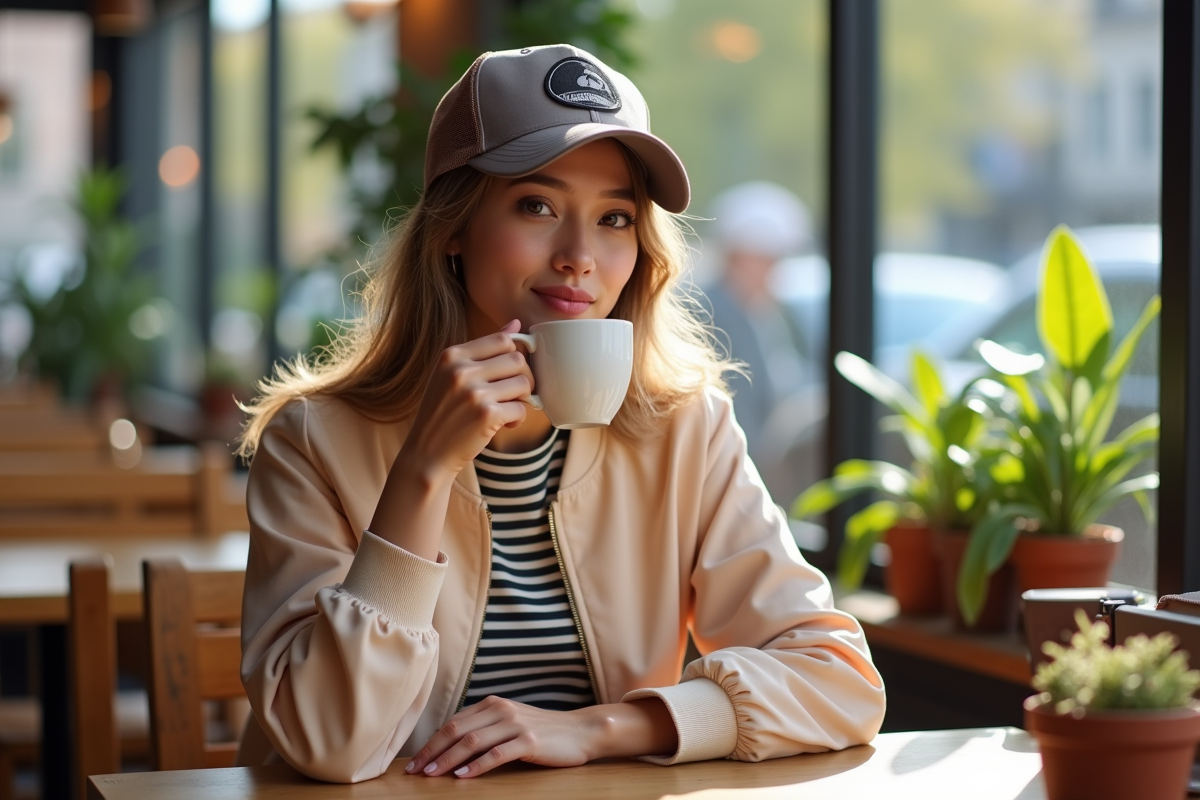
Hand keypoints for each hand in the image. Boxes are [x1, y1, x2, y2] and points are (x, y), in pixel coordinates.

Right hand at [399, 319, 535, 479]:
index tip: (511, 371)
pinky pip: (521, 408)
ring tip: (508, 409)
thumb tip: (516, 324)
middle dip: (523, 377)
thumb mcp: (451, 375)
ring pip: (523, 383)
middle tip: (513, 393)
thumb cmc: (443, 413)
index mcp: (451, 355)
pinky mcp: (486, 416)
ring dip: (522, 398)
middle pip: (517, 359)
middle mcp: (461, 370)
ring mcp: (474, 393)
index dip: (515, 355)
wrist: (427, 453)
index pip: (502, 340)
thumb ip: (482, 350)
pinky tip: (504, 424)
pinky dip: (518, 418)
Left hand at [406, 696, 597, 777]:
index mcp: (493, 704)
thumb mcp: (510, 722)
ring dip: (448, 759)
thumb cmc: (543, 731)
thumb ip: (485, 728)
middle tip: (416, 772)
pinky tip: (463, 776)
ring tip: (432, 775)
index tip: (416, 762)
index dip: (432, 742)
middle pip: (456, 730)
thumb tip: (451, 747)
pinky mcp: (529, 741)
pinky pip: (497, 754)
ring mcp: (515, 724)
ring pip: (472, 741)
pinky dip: (477, 766)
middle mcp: (501, 710)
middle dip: (432, 751)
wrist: (581, 730)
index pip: (453, 722)